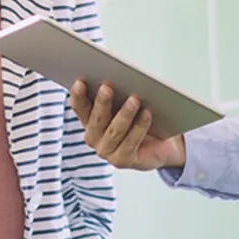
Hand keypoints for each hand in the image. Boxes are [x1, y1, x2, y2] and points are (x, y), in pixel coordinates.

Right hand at [69, 81, 186, 170]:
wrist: (161, 145)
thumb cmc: (139, 118)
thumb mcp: (124, 103)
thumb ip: (117, 94)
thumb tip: (119, 77)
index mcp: (88, 119)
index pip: (79, 106)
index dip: (78, 95)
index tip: (80, 82)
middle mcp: (93, 137)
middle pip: (96, 119)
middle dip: (102, 102)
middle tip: (107, 86)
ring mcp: (106, 151)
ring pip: (114, 131)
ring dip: (124, 114)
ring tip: (134, 99)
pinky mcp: (121, 161)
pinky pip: (131, 142)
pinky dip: (139, 127)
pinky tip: (147, 113)